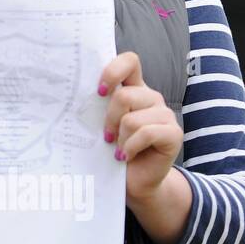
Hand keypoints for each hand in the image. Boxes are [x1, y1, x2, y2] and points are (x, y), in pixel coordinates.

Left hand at [98, 51, 182, 202]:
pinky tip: (126, 156)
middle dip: (109, 119)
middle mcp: (151, 98)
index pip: (129, 61)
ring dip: (120, 138)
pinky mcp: (173, 133)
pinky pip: (146, 133)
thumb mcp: (102, 125)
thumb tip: (71, 95)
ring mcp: (165, 114)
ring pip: (132, 118)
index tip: (99, 92)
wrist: (133, 182)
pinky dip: (130, 148)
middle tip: (106, 136)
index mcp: (133, 89)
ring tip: (118, 148)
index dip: (113, 71)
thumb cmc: (113, 151)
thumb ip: (97, 106)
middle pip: (125, 95)